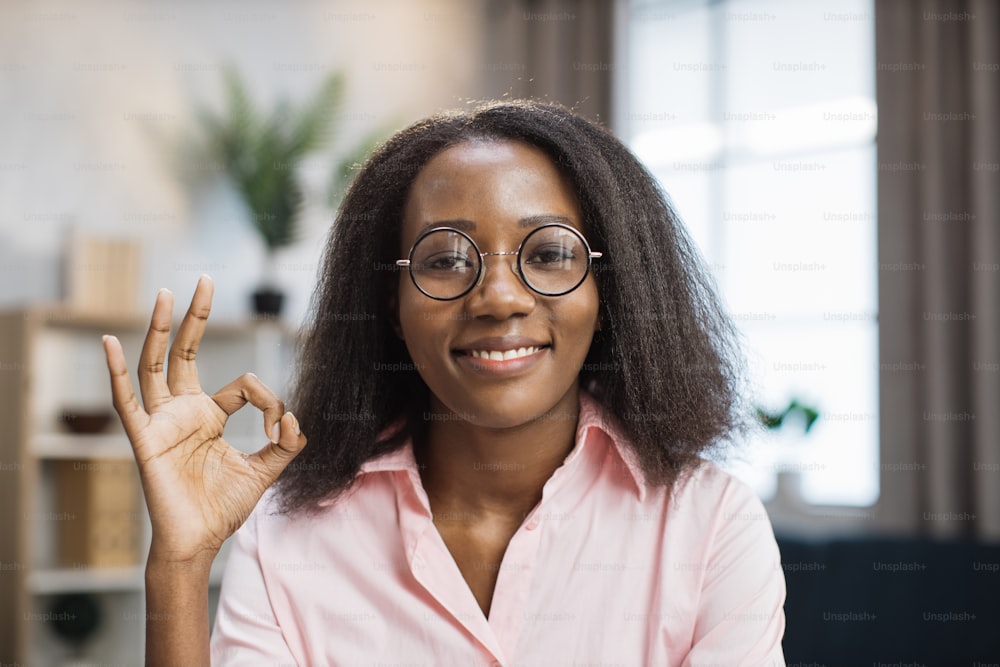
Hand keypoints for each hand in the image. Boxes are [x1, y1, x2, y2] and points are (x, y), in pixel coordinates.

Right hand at [103, 275, 306, 564]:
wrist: (200, 542)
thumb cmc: (223, 508)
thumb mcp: (265, 470)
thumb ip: (286, 444)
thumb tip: (298, 419)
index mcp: (209, 415)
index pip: (243, 383)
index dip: (269, 400)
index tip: (281, 428)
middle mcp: (183, 411)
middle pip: (186, 352)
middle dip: (196, 316)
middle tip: (205, 279)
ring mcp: (162, 422)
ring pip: (156, 365)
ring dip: (161, 329)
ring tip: (166, 294)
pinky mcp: (145, 439)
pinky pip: (126, 401)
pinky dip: (117, 373)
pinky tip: (109, 343)